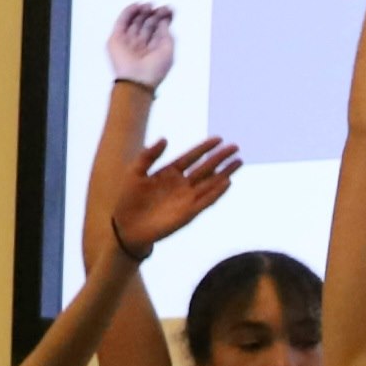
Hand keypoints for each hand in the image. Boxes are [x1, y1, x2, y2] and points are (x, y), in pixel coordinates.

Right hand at [105, 2, 175, 89]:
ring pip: (135, 21)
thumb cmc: (155, 70)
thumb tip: (164, 20)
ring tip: (148, 6)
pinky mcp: (116, 39)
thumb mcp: (168, 50)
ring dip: (142, 12)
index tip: (169, 9)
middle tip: (159, 8)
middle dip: (154, 14)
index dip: (164, 18)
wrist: (136, 80)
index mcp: (154, 49)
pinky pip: (122, 22)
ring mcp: (128, 41)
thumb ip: (166, 34)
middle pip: (148, 24)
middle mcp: (141, 44)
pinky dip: (129, 12)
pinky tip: (137, 6)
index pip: (159, 29)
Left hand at [110, 136, 240, 258]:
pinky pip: (206, 201)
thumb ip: (149, 155)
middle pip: (206, 168)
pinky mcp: (188, 213)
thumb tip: (165, 139)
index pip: (191, 157)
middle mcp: (182, 184)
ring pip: (210, 183)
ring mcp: (186, 198)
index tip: (218, 139)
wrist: (126, 226)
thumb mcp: (135, 172)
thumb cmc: (128, 199)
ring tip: (238, 162)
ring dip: (224, 173)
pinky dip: (217, 192)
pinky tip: (227, 182)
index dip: (204, 148)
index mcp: (169, 172)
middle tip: (236, 147)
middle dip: (220, 158)